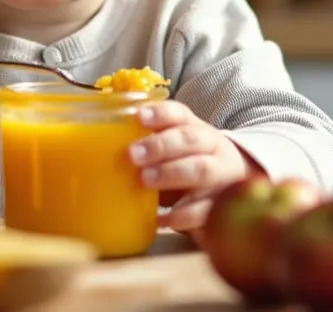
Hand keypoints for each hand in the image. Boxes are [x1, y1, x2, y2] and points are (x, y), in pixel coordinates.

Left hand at [128, 100, 257, 233]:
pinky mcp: (221, 207)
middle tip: (133, 154)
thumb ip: (147, 147)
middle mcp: (212, 149)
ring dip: (171, 173)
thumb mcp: (175, 153)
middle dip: (161, 145)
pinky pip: (204, 211)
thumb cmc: (190, 167)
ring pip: (202, 170)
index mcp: (196, 130)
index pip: (180, 114)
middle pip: (191, 140)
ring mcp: (221, 177)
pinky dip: (180, 215)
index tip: (139, 117)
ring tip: (145, 180)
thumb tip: (97, 151)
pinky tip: (160, 218)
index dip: (160, 114)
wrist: (235, 191)